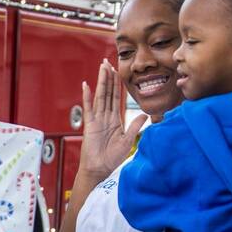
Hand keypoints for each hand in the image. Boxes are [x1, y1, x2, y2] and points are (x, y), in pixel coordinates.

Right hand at [78, 59, 146, 179]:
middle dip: (107, 77)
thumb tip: (145, 114)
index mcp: (114, 120)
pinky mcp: (89, 125)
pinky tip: (86, 85)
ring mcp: (96, 120)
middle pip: (107, 92)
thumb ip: (135, 126)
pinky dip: (87, 97)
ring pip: (100, 96)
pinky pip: (88, 108)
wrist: (99, 170)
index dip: (116, 84)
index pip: (116, 97)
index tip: (117, 71)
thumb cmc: (111, 159)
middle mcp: (104, 117)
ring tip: (101, 67)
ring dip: (101, 81)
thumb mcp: (127, 141)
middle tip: (107, 62)